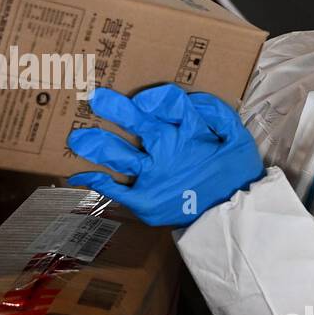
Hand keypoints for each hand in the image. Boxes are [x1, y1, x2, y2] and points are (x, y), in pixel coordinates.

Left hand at [66, 84, 263, 227]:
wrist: (233, 217)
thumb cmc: (234, 173)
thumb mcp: (237, 136)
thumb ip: (215, 112)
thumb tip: (190, 98)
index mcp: (191, 133)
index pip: (170, 104)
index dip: (156, 98)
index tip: (142, 100)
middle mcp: (168, 151)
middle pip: (138, 124)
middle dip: (116, 109)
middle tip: (95, 97)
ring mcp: (154, 177)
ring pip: (120, 155)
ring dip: (97, 145)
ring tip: (77, 139)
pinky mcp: (145, 201)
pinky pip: (116, 190)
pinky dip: (97, 182)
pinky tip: (79, 176)